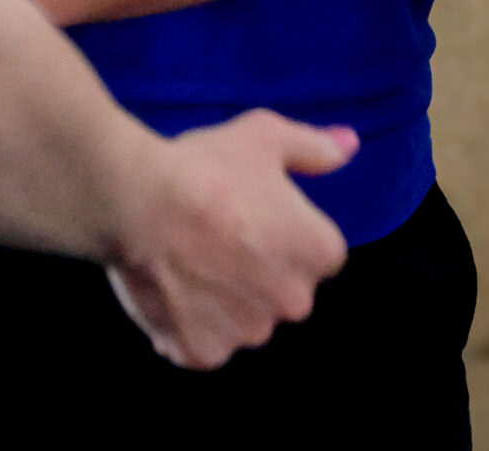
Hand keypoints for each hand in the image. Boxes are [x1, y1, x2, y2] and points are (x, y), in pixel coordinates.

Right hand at [106, 111, 356, 369]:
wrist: (137, 201)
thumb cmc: (206, 166)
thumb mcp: (266, 136)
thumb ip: (315, 147)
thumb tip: (350, 145)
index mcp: (319, 252)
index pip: (317, 254)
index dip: (286, 235)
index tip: (254, 219)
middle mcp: (294, 302)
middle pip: (284, 291)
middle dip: (260, 274)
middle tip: (219, 239)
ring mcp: (248, 333)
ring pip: (244, 320)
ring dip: (226, 303)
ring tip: (189, 263)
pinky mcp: (203, 353)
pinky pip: (205, 344)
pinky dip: (191, 327)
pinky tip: (171, 291)